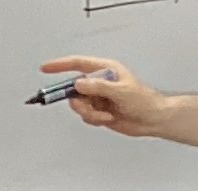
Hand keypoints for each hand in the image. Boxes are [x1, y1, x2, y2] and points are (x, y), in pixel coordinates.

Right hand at [40, 57, 167, 137]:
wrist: (151, 119)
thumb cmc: (143, 101)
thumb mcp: (121, 91)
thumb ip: (99, 87)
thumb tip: (79, 84)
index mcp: (105, 70)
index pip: (78, 64)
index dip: (60, 66)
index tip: (46, 68)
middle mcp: (99, 82)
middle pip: (74, 88)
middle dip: (79, 101)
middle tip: (85, 106)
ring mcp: (98, 97)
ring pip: (79, 105)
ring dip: (89, 113)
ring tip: (104, 114)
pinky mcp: (98, 111)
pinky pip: (85, 116)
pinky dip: (93, 119)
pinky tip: (107, 118)